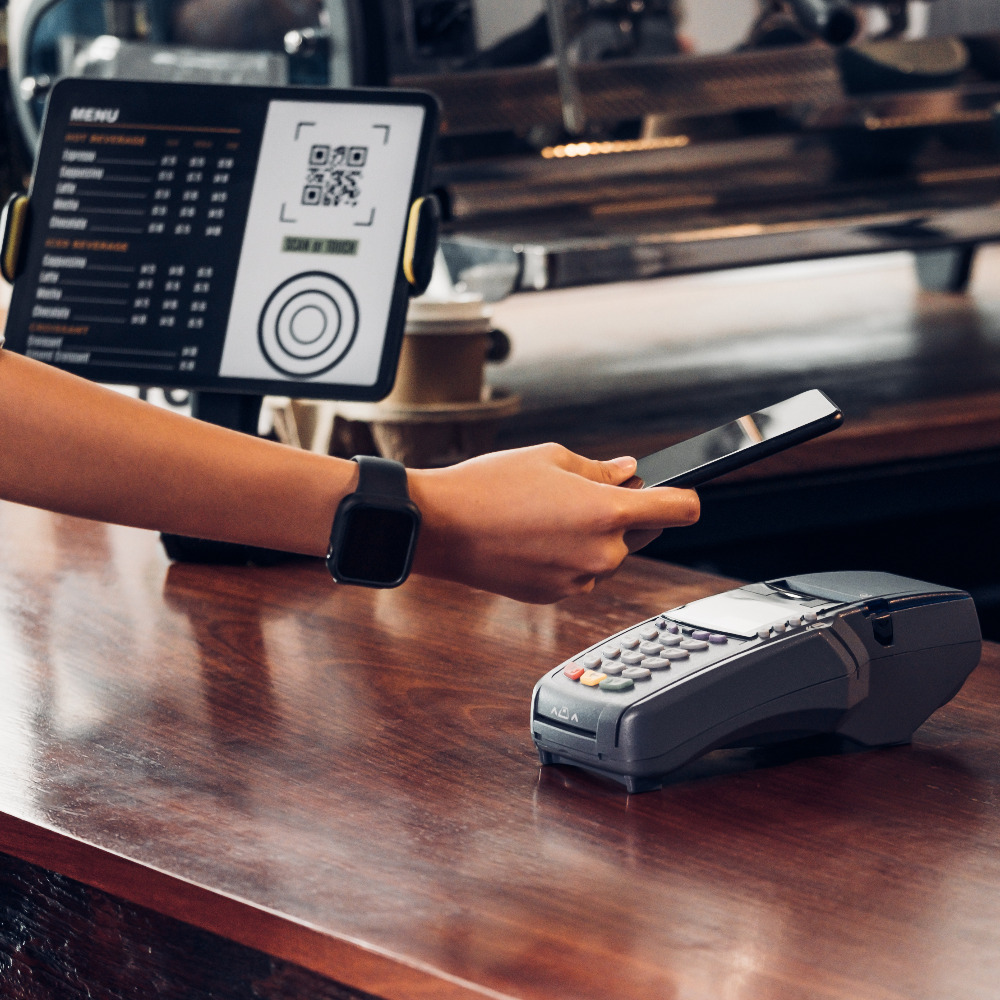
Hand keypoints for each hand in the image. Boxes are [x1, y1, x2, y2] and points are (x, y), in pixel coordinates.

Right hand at [407, 443, 699, 603]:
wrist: (440, 528)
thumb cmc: (489, 486)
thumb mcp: (550, 458)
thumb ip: (600, 470)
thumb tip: (629, 473)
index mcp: (607, 513)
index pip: (679, 509)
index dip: (686, 498)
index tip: (680, 494)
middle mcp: (601, 554)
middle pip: (642, 533)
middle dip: (623, 514)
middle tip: (579, 494)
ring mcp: (579, 580)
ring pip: (606, 555)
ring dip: (592, 538)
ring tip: (544, 515)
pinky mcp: (556, 596)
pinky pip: (579, 574)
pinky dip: (567, 557)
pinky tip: (532, 538)